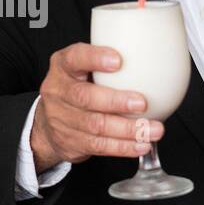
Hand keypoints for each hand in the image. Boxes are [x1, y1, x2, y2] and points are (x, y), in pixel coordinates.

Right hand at [29, 42, 160, 172]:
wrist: (49, 123)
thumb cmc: (77, 88)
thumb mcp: (83, 69)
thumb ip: (108, 66)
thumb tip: (154, 61)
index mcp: (63, 66)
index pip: (75, 58)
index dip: (95, 59)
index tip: (118, 61)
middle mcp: (58, 91)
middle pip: (85, 97)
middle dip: (116, 101)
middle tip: (142, 103)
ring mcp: (61, 118)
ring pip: (95, 125)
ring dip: (127, 129)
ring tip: (152, 129)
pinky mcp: (69, 141)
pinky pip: (99, 145)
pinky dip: (123, 146)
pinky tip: (140, 145)